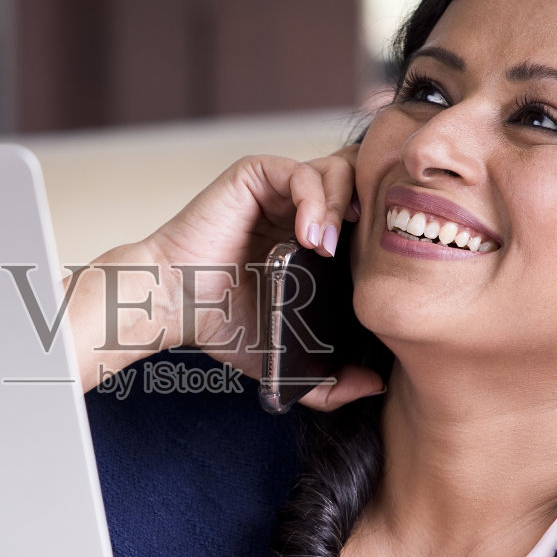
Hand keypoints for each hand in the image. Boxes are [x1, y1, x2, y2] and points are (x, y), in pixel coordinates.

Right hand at [142, 146, 383, 409]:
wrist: (174, 305)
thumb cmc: (221, 326)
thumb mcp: (286, 360)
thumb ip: (328, 383)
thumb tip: (377, 386)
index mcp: (313, 241)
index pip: (368, 218)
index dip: (382, 236)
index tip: (380, 271)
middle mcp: (299, 209)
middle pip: (362, 185)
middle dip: (371, 213)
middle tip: (362, 253)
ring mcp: (278, 190)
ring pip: (339, 171)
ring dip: (343, 207)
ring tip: (328, 249)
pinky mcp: (256, 176)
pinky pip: (302, 171)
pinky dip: (316, 199)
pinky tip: (311, 236)